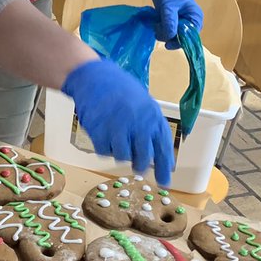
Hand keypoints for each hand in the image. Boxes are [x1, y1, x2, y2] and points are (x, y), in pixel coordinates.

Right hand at [61, 59, 173, 185]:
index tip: (165, 183)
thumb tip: (160, 156)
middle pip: (144, 158)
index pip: (163, 149)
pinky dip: (105, 147)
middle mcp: (137, 123)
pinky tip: (105, 134)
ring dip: (121, 153)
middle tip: (137, 166)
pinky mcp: (99, 131)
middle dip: (140, 165)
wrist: (94, 77)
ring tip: (117, 138)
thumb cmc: (121, 89)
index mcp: (152, 116)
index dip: (165, 169)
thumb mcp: (144, 103)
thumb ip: (151, 127)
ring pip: (123, 158)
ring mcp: (118, 128)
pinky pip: (104, 152)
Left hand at [149, 0, 203, 48]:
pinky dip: (163, 30)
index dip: (180, 41)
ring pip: (175, 36)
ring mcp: (183, 22)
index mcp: (195, 16)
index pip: (191, 36)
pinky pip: (170, 31)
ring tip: (156, 25)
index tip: (167, 43)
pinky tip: (157, 25)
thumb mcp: (168, 7)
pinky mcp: (175, 22)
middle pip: (183, 38)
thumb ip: (169, 22)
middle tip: (158, 31)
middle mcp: (191, 21)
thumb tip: (170, 37)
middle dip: (170, 36)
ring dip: (165, 33)